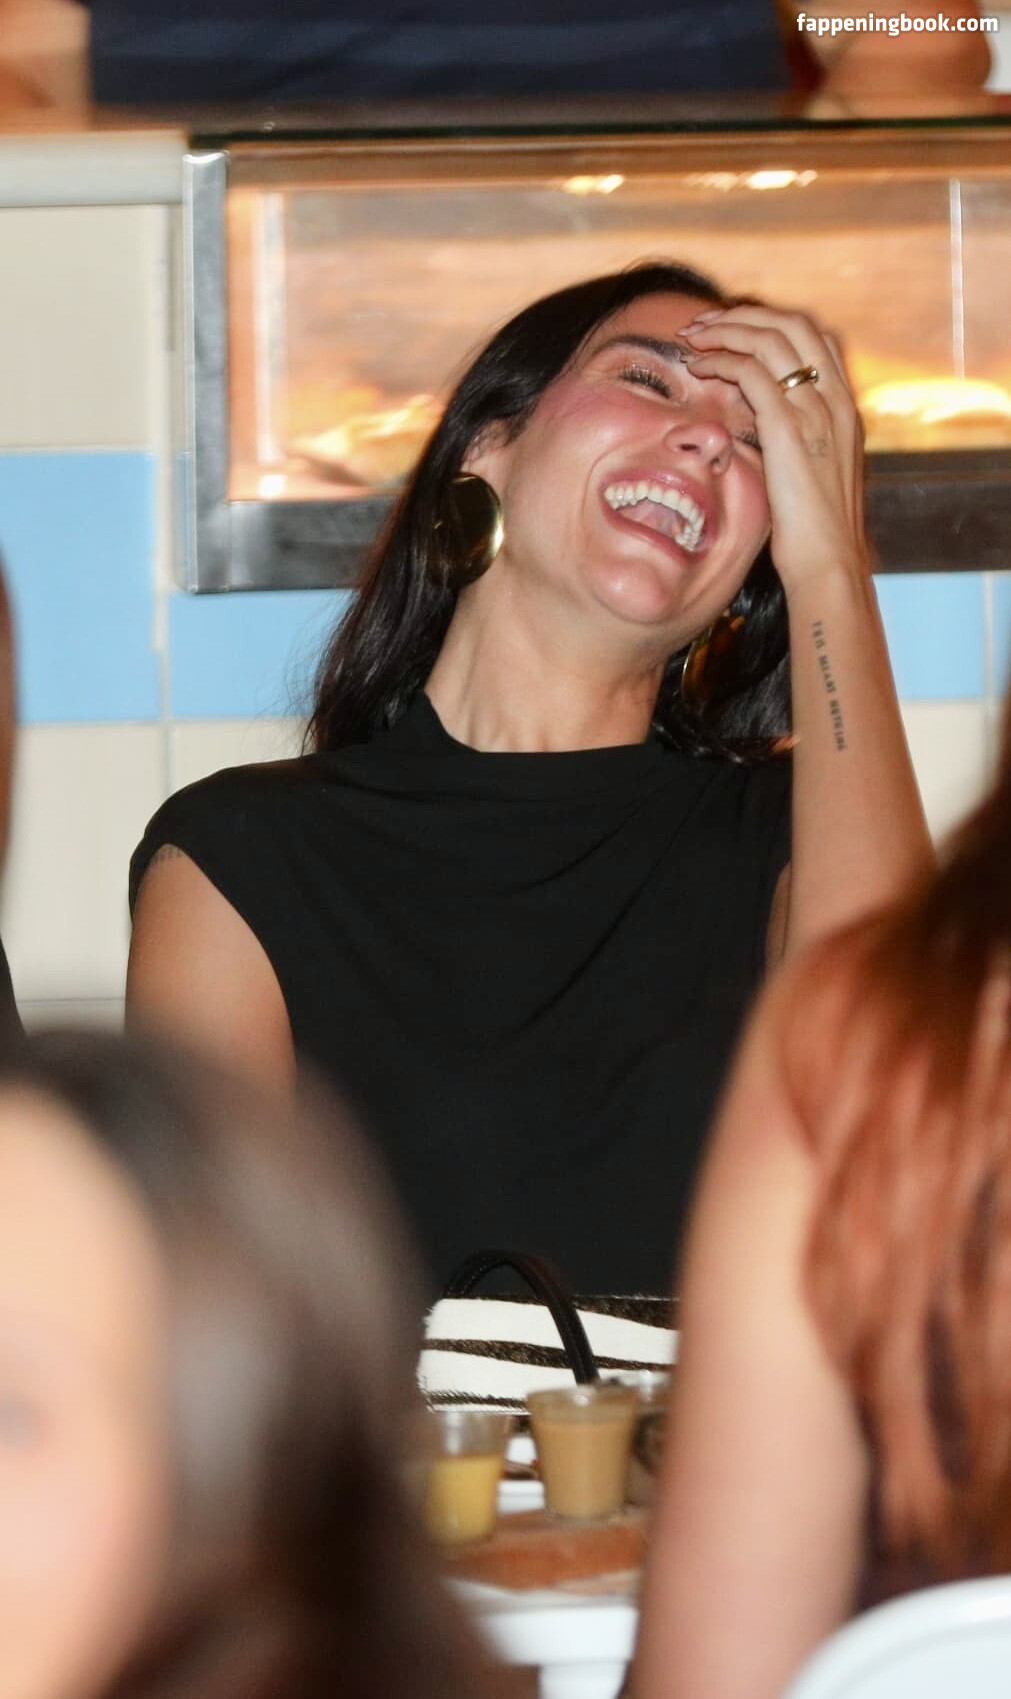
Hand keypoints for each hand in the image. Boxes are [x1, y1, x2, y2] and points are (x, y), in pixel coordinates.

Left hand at [679, 304, 868, 592]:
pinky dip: (723, 361)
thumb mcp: (813, 479)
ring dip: (726, 330)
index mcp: (845, 409)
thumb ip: (798, 448)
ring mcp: (816, 412)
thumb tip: (769, 440)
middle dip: (744, 315)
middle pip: (794, 324)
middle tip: (703, 324)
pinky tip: (700, 368)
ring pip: (771, 338)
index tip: (733, 333)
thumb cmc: (816, 536)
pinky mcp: (790, 430)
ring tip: (692, 338)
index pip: (815, 339)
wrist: (830, 565)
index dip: (771, 324)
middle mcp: (836, 401)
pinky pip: (753, 373)